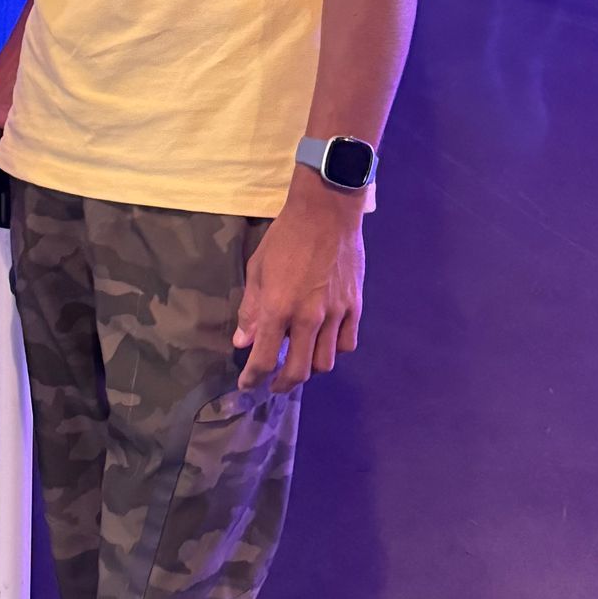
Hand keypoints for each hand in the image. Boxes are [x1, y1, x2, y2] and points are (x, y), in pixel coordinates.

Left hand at [232, 172, 364, 390]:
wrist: (326, 213)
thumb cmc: (286, 238)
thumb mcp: (258, 270)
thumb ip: (251, 310)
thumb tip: (242, 342)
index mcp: (279, 308)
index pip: (265, 359)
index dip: (252, 378)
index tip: (246, 385)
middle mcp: (309, 318)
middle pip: (299, 371)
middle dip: (282, 384)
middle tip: (273, 383)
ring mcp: (336, 314)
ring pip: (325, 362)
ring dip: (309, 368)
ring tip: (299, 361)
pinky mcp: (355, 307)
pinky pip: (347, 343)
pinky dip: (334, 350)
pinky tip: (324, 343)